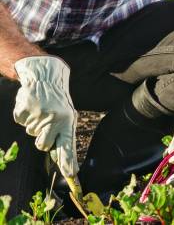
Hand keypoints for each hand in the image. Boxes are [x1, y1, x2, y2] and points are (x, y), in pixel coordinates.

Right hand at [13, 56, 78, 177]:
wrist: (45, 79)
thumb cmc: (57, 102)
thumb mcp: (66, 116)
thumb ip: (63, 136)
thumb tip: (62, 162)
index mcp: (67, 121)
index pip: (68, 146)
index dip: (68, 161)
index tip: (71, 174)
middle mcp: (54, 119)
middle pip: (42, 145)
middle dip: (42, 139)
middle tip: (45, 126)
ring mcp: (38, 115)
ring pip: (31, 133)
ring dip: (34, 125)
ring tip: (41, 111)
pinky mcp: (24, 111)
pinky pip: (21, 123)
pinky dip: (25, 117)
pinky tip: (32, 106)